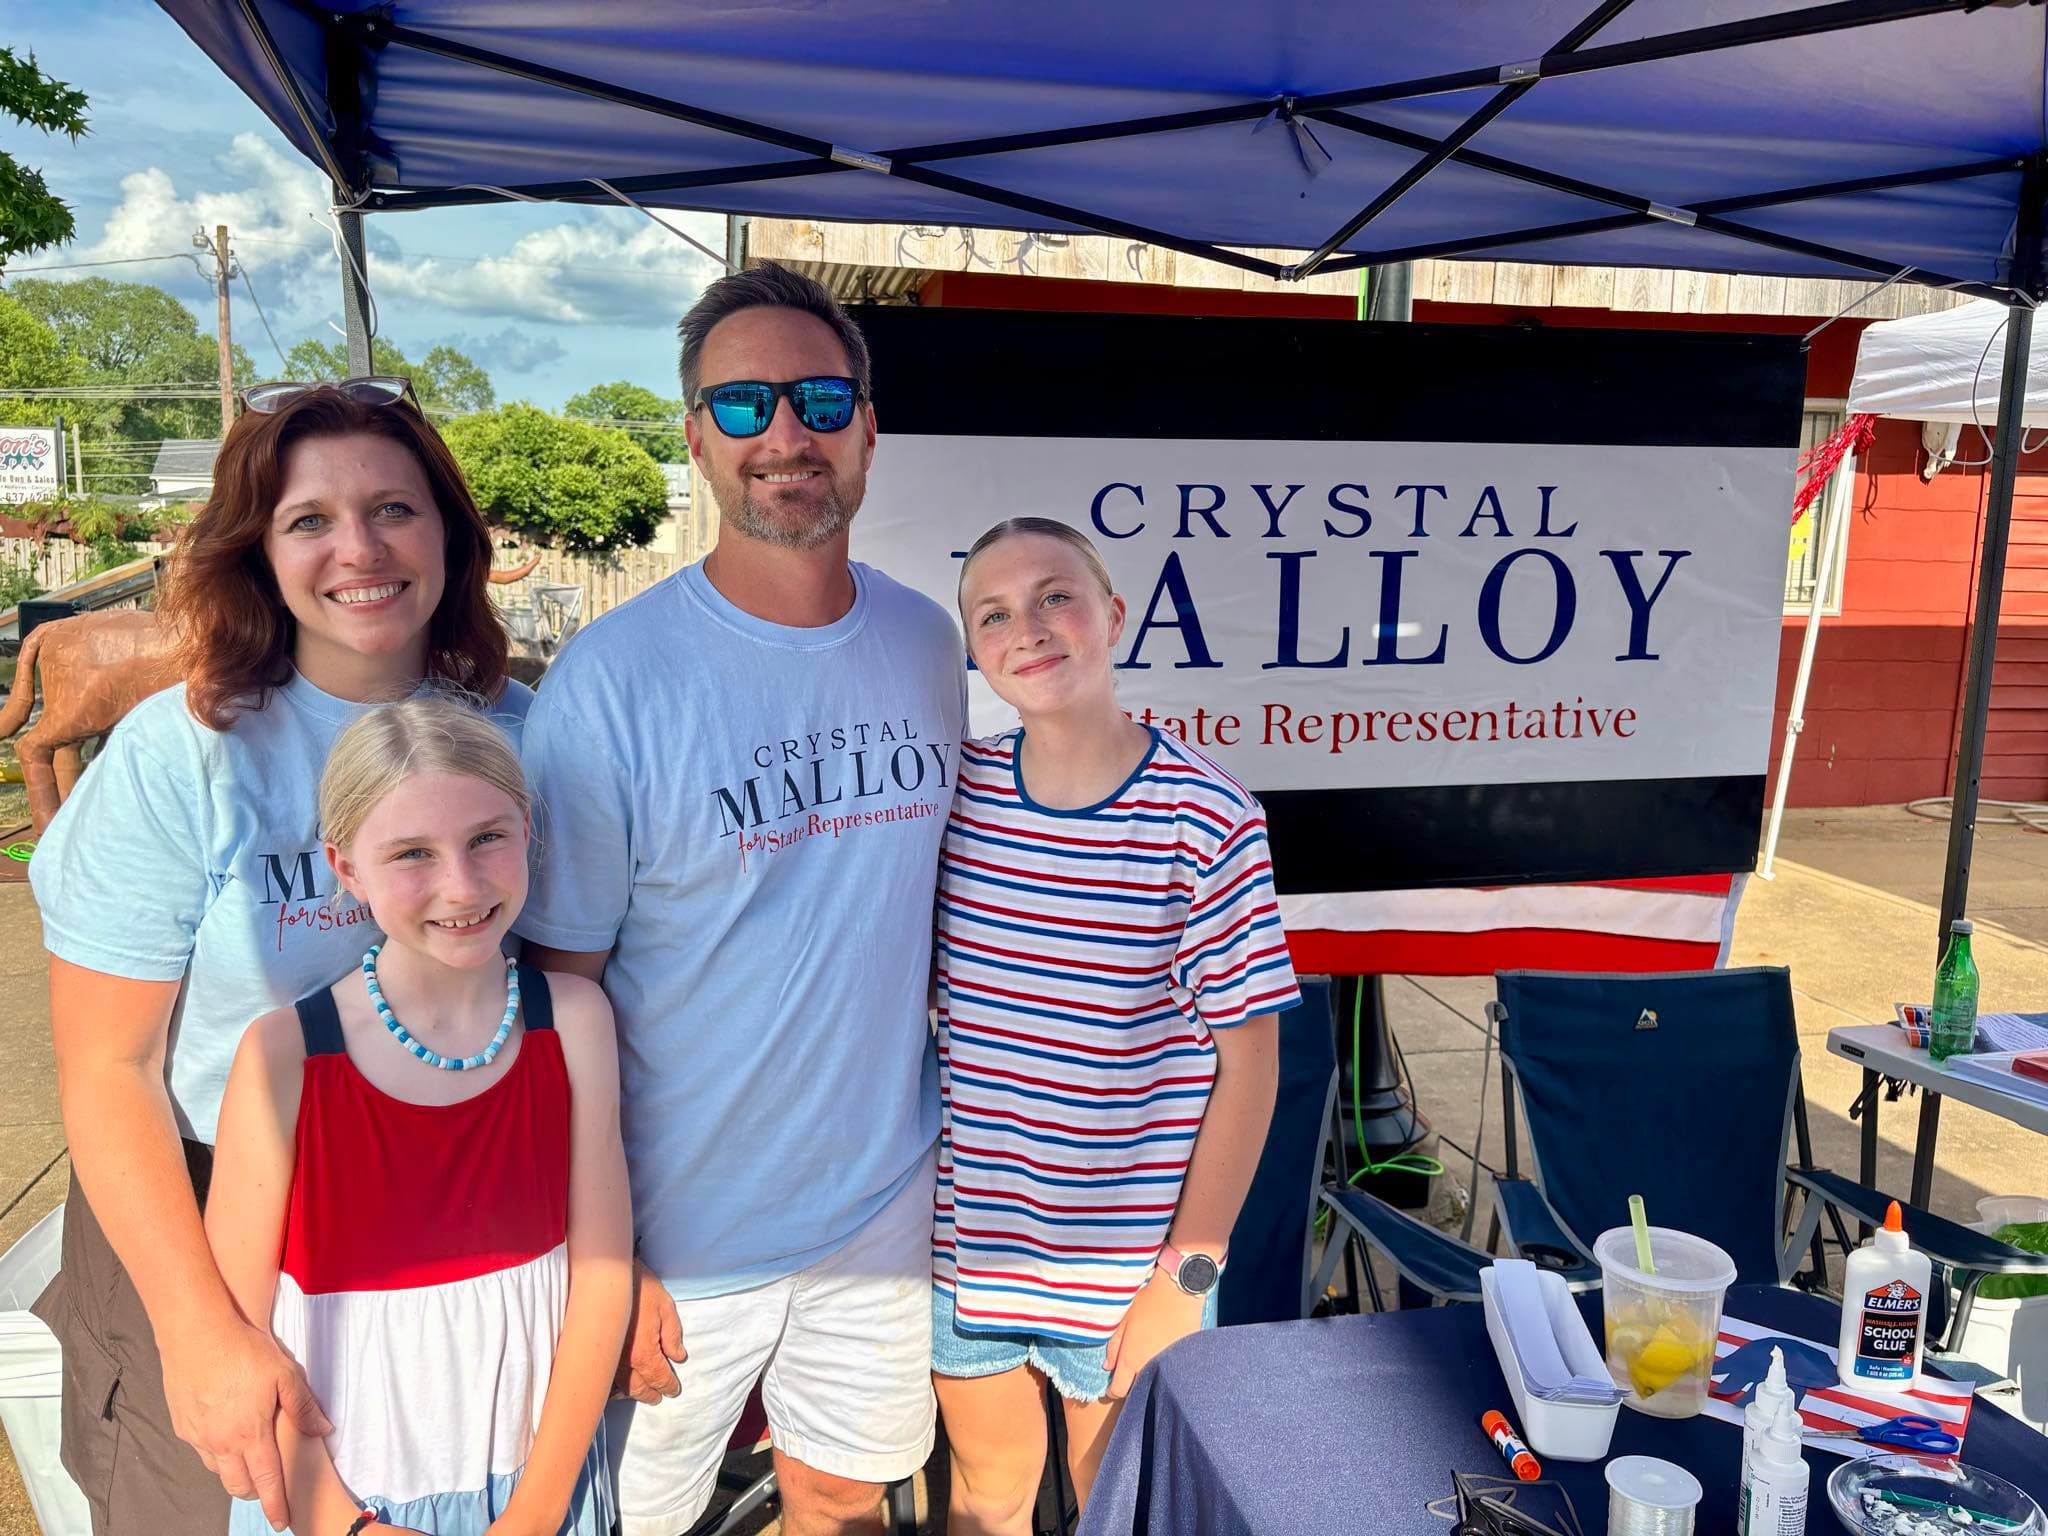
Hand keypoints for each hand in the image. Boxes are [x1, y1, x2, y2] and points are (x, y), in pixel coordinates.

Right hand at [159, 1314, 330, 1529]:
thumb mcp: (286, 1375)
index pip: (266, 1480)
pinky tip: (224, 1433)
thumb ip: (304, 1407)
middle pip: (238, 1484)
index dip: (275, 1504)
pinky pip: (201, 1449)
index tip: (282, 1523)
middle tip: (266, 1486)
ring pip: (217, 1469)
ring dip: (233, 1471)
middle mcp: (221, 1442)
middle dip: (254, 1490)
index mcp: (250, 1434)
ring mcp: (198, 1436)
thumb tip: (324, 1430)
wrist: (196, 1334)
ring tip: (247, 1459)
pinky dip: (215, 1450)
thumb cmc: (245, 1351)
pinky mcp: (181, 1425)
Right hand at [612, 1258, 685, 1403]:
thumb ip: (673, 1335)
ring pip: (619, 1387)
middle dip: (651, 1394)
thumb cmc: (640, 1288)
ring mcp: (606, 1359)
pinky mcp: (596, 1352)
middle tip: (659, 1396)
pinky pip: (603, 1378)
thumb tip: (677, 1356)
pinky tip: (617, 1384)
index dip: (668, 1386)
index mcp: (644, 1353)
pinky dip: (612, 1385)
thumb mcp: (665, 1307)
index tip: (674, 1390)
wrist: (609, 1275)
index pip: (659, 1378)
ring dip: (632, 1392)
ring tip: (641, 1392)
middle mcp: (623, 1362)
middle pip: (638, 1388)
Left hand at [1103, 1271, 1204, 1399]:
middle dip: (1131, 1386)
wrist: (1178, 1293)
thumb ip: (1113, 1346)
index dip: (1112, 1391)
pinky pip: (1170, 1371)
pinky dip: (1165, 1369)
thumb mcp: (1123, 1321)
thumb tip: (1107, 1366)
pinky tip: (1163, 1358)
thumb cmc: (1147, 1303)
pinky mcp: (1182, 1359)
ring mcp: (1168, 1365)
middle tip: (1129, 1375)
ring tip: (1146, 1366)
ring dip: (1149, 1379)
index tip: (1111, 1388)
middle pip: (1138, 1390)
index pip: (1119, 1390)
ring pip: (1155, 1382)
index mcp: (1131, 1359)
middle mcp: (1149, 1367)